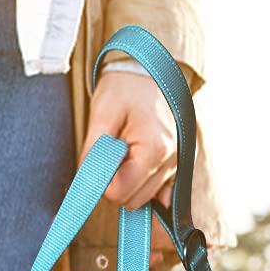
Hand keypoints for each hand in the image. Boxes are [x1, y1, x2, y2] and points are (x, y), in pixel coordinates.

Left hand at [83, 66, 177, 269]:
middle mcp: (174, 160)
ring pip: (145, 197)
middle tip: (112, 151)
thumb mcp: (101, 115)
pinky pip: (161, 190)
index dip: (102, 181)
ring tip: (127, 149)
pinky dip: (145, 182)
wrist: (151, 70)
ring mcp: (181, 163)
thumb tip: (88, 184)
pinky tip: (138, 161)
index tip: (100, 157)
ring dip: (130, 180)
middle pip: (134, 200)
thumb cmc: (124, 88)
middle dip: (116, 182)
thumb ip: (94, 154)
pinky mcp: (181, 163)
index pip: (120, 193)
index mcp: (155, 149)